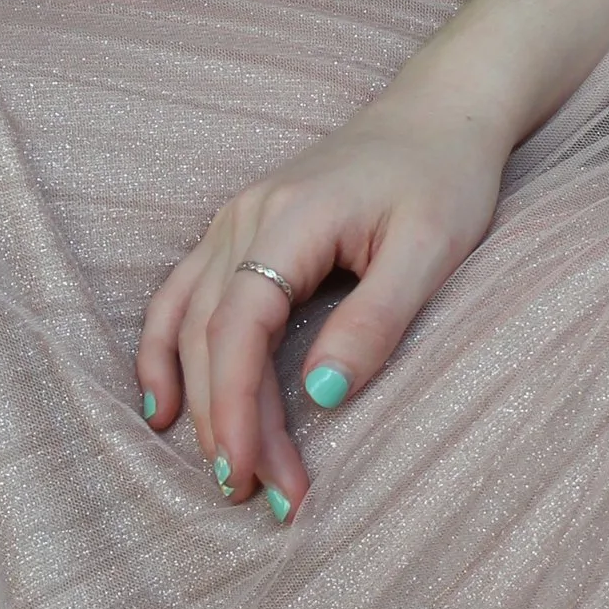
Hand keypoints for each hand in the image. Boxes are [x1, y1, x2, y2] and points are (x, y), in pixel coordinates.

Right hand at [134, 72, 511, 517]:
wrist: (441, 110)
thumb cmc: (445, 175)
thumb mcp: (432, 247)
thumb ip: (376, 319)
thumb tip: (322, 397)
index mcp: (291, 217)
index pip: (241, 327)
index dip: (237, 408)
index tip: (253, 476)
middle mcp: (247, 215)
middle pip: (211, 335)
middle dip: (228, 422)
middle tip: (262, 497)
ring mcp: (236, 218)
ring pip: (188, 320)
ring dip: (197, 399)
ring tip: (221, 470)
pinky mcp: (241, 229)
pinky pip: (182, 294)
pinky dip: (164, 351)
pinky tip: (163, 405)